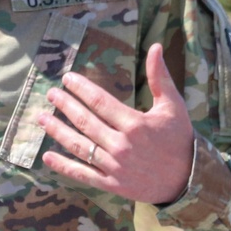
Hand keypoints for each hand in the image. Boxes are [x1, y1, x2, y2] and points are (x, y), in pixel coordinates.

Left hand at [38, 43, 194, 205]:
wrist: (189, 180)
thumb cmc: (180, 139)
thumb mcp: (173, 105)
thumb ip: (160, 77)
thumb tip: (156, 46)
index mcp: (135, 124)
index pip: (100, 102)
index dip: (80, 89)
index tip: (66, 79)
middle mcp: (122, 145)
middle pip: (85, 122)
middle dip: (65, 105)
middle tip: (51, 94)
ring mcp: (115, 166)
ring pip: (79, 146)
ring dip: (57, 131)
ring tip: (41, 118)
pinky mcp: (112, 184)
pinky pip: (83, 174)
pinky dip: (63, 166)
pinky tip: (47, 157)